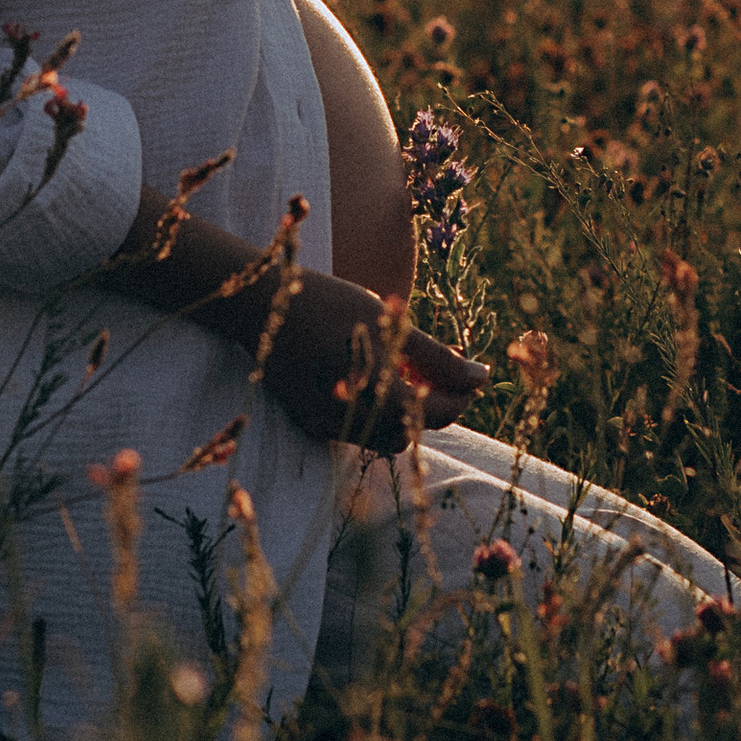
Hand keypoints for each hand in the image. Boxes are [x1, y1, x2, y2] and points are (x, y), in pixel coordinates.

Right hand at [260, 269, 486, 448]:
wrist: (259, 306)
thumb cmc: (328, 303)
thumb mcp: (387, 322)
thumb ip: (436, 356)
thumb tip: (481, 377)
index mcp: (375, 393)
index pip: (435, 412)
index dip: (462, 395)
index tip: (475, 375)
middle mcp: (350, 418)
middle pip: (413, 430)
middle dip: (436, 405)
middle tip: (447, 374)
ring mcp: (326, 424)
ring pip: (386, 436)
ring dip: (407, 414)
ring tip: (411, 375)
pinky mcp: (309, 422)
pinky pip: (357, 431)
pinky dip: (377, 413)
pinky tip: (376, 381)